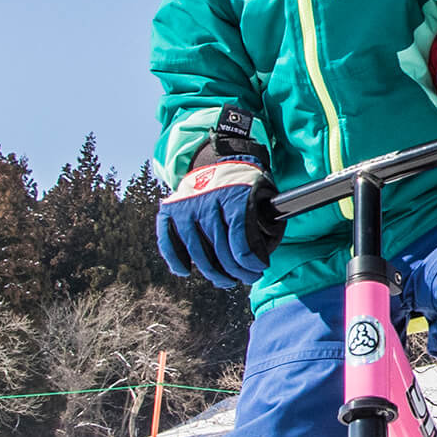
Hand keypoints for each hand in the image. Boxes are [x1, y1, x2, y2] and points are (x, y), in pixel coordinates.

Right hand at [155, 156, 279, 287]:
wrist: (222, 156)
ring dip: (211, 272)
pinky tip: (185, 271)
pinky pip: (168, 239)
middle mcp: (208, 199)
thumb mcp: (265, 192)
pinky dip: (175, 258)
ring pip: (196, 251)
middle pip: (220, 250)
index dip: (250, 263)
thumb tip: (264, 251)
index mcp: (235, 195)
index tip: (258, 270)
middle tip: (245, 278)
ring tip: (224, 280)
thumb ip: (268, 219)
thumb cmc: (247, 182)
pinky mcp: (170, 208)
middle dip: (235, 271)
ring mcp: (186, 204)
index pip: (240, 241)